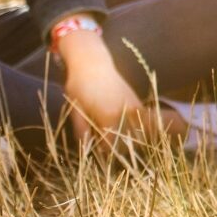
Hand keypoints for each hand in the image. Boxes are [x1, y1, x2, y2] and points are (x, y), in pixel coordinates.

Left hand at [58, 31, 177, 149]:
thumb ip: (82, 132)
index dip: (103, 154)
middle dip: (117, 150)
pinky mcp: (138, 103)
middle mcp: (126, 113)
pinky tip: (122, 128)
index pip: (111, 148)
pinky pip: (141, 124)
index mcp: (109, 117)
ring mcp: (135, 108)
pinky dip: (134, 130)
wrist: (93, 62)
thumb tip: (88, 150)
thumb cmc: (78, 86)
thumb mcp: (75, 110)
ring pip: (137, 135)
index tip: (96, 153)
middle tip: (104, 146)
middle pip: (127, 144)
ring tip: (113, 138)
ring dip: (128, 141)